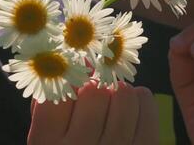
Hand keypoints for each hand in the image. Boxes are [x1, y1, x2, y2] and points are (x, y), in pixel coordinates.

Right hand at [27, 81, 158, 144]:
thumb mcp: (49, 133)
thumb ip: (52, 100)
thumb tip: (77, 58)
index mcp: (47, 143)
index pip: (58, 91)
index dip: (67, 82)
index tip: (72, 86)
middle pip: (94, 90)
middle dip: (96, 87)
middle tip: (96, 94)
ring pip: (123, 93)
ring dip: (119, 91)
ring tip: (114, 102)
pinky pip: (146, 102)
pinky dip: (140, 98)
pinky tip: (132, 108)